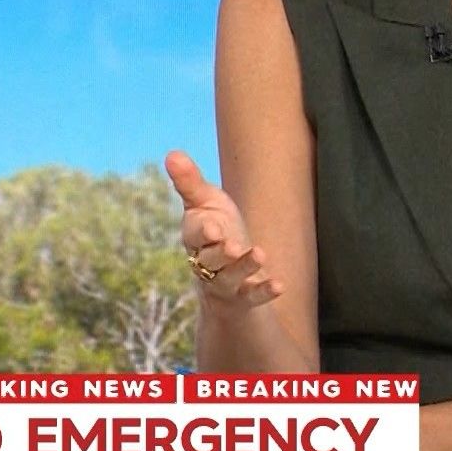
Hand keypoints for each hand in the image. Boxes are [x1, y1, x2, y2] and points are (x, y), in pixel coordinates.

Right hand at [165, 149, 284, 308]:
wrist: (228, 268)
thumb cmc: (215, 227)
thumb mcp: (205, 202)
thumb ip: (189, 182)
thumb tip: (172, 153)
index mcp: (195, 238)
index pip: (194, 236)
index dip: (203, 233)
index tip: (213, 227)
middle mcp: (206, 263)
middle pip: (210, 260)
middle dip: (220, 253)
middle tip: (233, 246)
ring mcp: (225, 282)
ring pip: (230, 278)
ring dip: (244, 267)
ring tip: (260, 254)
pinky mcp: (244, 296)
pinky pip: (252, 296)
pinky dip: (264, 291)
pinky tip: (280, 285)